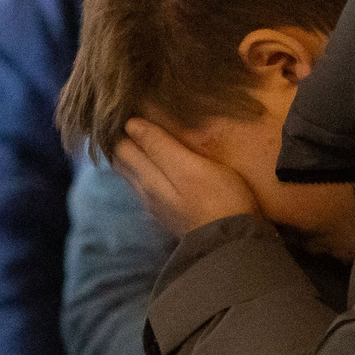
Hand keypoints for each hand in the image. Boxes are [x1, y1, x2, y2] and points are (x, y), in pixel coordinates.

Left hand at [114, 118, 258, 236]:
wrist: (232, 244)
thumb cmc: (218, 198)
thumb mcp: (190, 167)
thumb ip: (160, 147)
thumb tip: (131, 124)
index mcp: (146, 176)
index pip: (122, 146)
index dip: (121, 128)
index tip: (125, 110)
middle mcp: (144, 192)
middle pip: (123, 162)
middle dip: (121, 141)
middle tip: (126, 119)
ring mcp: (156, 206)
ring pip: (133, 176)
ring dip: (131, 157)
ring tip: (136, 138)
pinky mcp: (169, 216)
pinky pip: (147, 188)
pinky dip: (143, 172)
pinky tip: (153, 168)